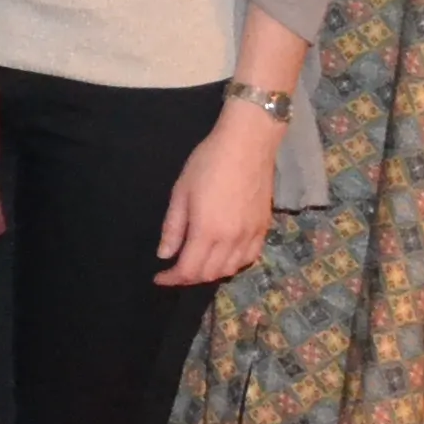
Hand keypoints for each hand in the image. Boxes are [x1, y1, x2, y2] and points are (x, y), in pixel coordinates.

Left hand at [158, 100, 284, 285]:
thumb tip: (164, 254)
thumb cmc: (208, 163)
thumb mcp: (181, 192)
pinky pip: (250, 258)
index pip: (189, 270)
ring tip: (196, 264)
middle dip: (188, 277)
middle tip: (174, 270)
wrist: (248, 144)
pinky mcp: (264, 228)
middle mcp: (232, 240)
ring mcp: (251, 236)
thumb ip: (173, 227)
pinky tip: (224, 258)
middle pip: (209, 274)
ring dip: (211, 273)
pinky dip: (234, 265)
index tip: (158, 278)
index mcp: (208, 231)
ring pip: (231, 270)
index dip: (172, 278)